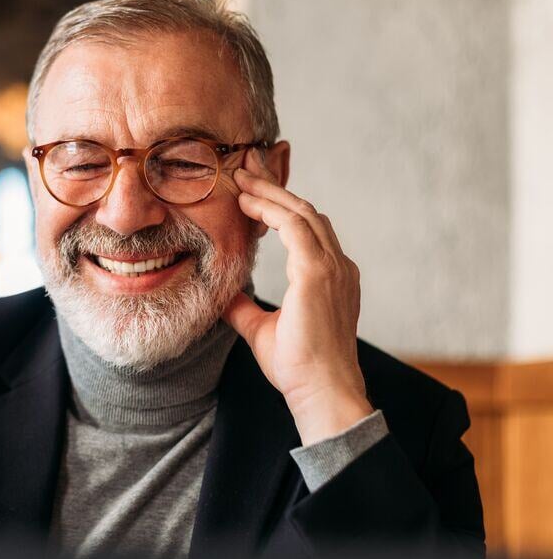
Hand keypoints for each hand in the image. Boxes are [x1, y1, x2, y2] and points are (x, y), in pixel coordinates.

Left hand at [224, 148, 372, 444]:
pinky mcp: (318, 272)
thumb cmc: (298, 367)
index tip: (252, 193)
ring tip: (240, 177)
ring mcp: (332, 268)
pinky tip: (247, 204)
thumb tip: (221, 295)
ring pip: (301, 212)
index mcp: (331, 279)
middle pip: (306, 211)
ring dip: (270, 191)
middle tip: (246, 167)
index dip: (280, 207)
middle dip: (275, 187)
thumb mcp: (262, 329)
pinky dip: (271, 210)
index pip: (306, 229)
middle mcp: (338, 267)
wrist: (320, 391)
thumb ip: (244, 308)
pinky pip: (295, 226)